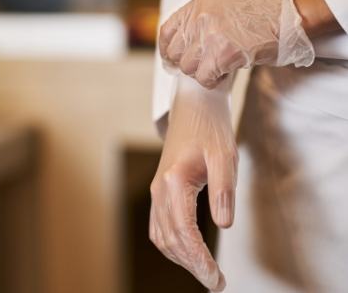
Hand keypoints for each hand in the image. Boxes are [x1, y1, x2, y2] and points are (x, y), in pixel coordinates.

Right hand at [149, 76, 237, 290]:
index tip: (216, 279)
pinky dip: (171, 245)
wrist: (194, 106)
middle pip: (171, 240)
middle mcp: (160, 190)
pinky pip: (158, 226)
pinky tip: (185, 252)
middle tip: (215, 282)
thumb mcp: (224, 156)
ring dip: (181, 258)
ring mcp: (157, 191)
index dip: (200, 260)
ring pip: (162, 236)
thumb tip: (224, 224)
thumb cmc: (211, 128)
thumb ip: (223, 190)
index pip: (184, 233)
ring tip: (204, 271)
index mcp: (174, 183)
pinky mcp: (160, 190)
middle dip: (192, 265)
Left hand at [159, 0, 314, 87]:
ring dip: (203, 72)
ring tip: (220, 67)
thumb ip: (204, 19)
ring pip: (189, 68)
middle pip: (177, 53)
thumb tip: (190, 44)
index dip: (169, 50)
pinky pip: (205, 78)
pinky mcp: (223, 53)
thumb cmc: (266, 8)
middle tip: (206, 65)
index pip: (167, 32)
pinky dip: (214, 81)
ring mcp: (210, 36)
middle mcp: (200, 19)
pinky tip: (227, 72)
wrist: (293, 10)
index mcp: (198, 5)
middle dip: (190, 63)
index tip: (174, 60)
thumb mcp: (225, 4)